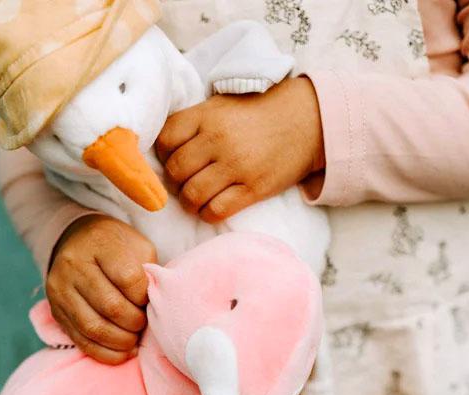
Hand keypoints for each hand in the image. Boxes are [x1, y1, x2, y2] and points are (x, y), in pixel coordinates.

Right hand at [46, 215, 154, 364]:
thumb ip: (148, 273)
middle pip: (111, 306)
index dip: (144, 297)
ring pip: (94, 328)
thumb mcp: (139, 247)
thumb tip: (155, 308)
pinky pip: (81, 340)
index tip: (148, 300)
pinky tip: (122, 351)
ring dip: (121, 341)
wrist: (77, 242)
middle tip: (144, 323)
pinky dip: (105, 353)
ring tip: (134, 339)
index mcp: (100, 243)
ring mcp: (60, 289)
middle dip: (135, 323)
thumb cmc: (118, 248)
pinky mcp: (56, 311)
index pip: (129, 279)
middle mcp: (74, 265)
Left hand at [156, 77, 324, 222]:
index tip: (172, 159)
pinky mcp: (253, 188)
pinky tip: (210, 209)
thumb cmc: (260, 113)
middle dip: (175, 182)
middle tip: (184, 183)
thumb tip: (167, 150)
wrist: (306, 121)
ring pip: (192, 194)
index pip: (165, 139)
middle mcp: (217, 140)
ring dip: (189, 202)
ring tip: (195, 199)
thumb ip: (196, 123)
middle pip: (176, 171)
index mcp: (207, 115)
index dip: (163, 154)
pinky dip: (207, 214)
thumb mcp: (223, 106)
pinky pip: (216, 210)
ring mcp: (236, 166)